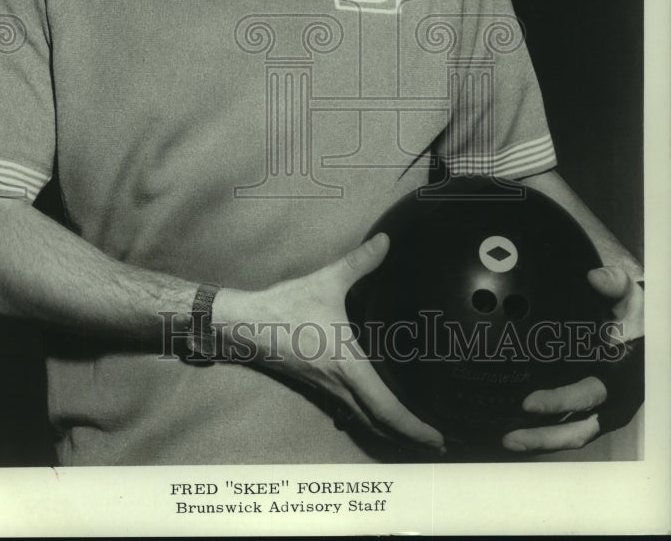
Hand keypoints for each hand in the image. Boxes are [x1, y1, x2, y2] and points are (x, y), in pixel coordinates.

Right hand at [215, 233, 445, 452]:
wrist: (245, 325)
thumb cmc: (285, 307)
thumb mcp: (325, 282)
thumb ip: (358, 262)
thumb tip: (385, 241)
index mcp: (348, 366)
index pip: (387, 409)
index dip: (415, 428)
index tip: (439, 439)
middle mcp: (340, 385)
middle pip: (380, 424)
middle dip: (410, 436)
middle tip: (438, 443)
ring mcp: (327, 388)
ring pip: (364, 420)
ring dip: (390, 431)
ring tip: (413, 432)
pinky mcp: (317, 384)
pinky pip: (350, 411)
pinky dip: (369, 418)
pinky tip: (375, 409)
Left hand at [501, 266, 643, 453]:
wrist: (640, 330)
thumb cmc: (631, 313)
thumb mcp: (630, 298)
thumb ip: (615, 285)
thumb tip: (595, 278)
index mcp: (621, 378)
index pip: (588, 395)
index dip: (560, 402)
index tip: (527, 402)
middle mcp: (613, 402)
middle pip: (578, 428)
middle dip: (544, 435)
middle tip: (510, 436)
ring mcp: (603, 411)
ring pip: (572, 435)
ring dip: (541, 442)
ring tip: (508, 441)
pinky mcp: (591, 412)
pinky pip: (569, 429)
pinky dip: (546, 434)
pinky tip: (516, 429)